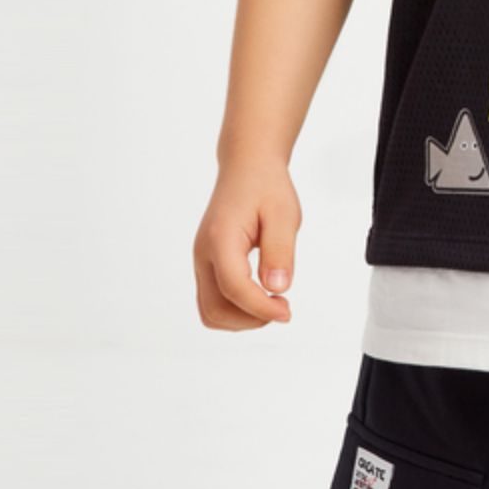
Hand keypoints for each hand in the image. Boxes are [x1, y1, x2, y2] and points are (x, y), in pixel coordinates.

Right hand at [193, 158, 301, 330]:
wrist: (247, 168)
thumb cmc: (266, 187)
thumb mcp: (284, 214)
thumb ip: (280, 250)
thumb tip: (277, 289)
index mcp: (221, 238)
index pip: (234, 288)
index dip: (261, 308)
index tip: (287, 311)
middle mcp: (203, 253)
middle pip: (214, 309)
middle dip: (250, 319)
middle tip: (282, 308)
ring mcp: (202, 261)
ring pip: (210, 311)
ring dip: (241, 319)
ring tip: (271, 304)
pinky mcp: (207, 265)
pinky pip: (213, 301)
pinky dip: (235, 310)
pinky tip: (259, 297)